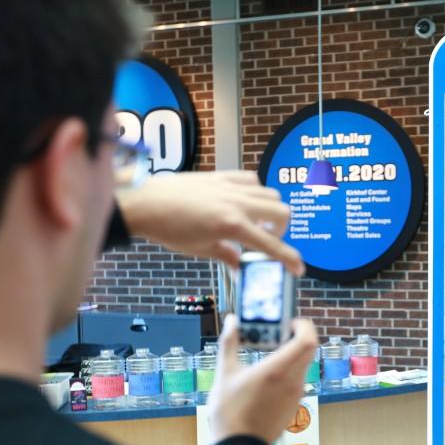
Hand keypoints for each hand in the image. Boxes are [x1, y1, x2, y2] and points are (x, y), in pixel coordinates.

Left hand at [117, 171, 304, 275]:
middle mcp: (237, 204)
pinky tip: (244, 201)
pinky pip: (252, 179)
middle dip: (282, 230)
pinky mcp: (222, 176)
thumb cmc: (170, 230)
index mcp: (233, 226)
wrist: (146, 203)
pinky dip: (256, 191)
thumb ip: (228, 256)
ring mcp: (231, 187)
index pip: (271, 245)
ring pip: (271, 194)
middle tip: (269, 240)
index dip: (289, 259)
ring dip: (271, 211)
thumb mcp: (202, 249)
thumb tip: (241, 268)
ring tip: (257, 222)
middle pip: (281, 213)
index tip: (298, 269)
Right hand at [205, 314, 317, 444]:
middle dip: (296, 337)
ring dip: (291, 355)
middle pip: (308, 350)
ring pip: (302, 365)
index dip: (303, 326)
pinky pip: (297, 380)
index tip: (288, 323)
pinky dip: (288, 371)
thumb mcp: (224, 373)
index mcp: (277, 369)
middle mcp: (292, 381)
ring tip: (267, 354)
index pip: (308, 340)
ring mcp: (295, 394)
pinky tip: (267, 376)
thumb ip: (229, 343)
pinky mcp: (294, 405)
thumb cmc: (229, 412)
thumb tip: (231, 320)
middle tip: (277, 334)